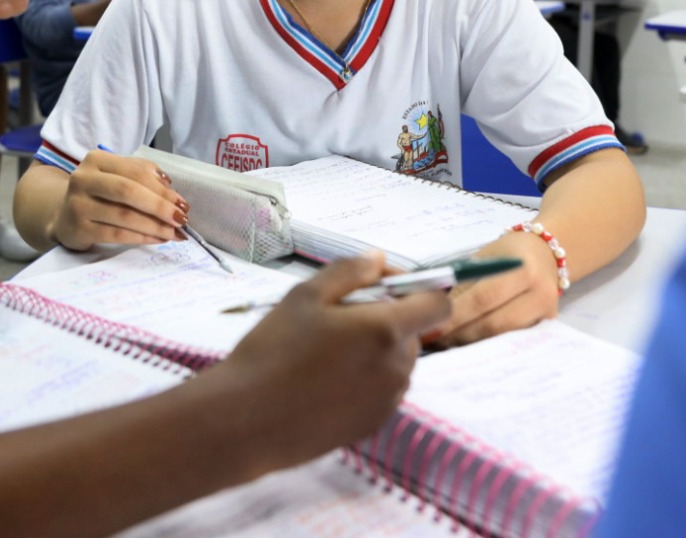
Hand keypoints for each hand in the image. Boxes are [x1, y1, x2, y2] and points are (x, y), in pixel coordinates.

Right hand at [50, 150, 188, 249]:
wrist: (63, 216)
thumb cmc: (98, 194)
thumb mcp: (116, 176)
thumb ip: (141, 174)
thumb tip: (169, 186)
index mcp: (96, 160)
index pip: (135, 172)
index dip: (162, 189)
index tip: (183, 203)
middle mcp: (83, 179)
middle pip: (129, 192)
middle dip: (160, 206)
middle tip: (181, 219)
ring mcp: (78, 204)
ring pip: (124, 215)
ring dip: (155, 226)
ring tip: (175, 233)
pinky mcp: (79, 228)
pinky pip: (117, 234)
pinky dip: (142, 237)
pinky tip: (157, 239)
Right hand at [215, 254, 449, 469]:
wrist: (247, 420)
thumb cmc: (274, 351)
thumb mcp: (305, 296)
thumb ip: (349, 272)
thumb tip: (379, 260)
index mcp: (386, 330)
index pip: (438, 304)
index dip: (415, 288)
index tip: (378, 287)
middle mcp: (397, 367)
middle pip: (412, 332)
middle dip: (385, 318)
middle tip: (337, 317)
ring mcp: (387, 401)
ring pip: (396, 362)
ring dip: (375, 350)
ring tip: (326, 351)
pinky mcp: (372, 425)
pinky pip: (382, 391)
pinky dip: (365, 380)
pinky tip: (324, 382)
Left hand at [425, 232, 559, 347]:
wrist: (545, 253)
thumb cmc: (508, 252)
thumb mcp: (484, 258)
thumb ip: (463, 284)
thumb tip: (437, 312)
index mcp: (522, 268)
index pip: (483, 298)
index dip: (456, 317)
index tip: (432, 329)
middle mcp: (539, 292)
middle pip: (494, 323)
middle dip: (460, 334)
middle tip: (436, 340)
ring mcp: (546, 312)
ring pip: (502, 336)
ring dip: (472, 342)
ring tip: (448, 343)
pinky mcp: (547, 326)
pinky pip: (512, 339)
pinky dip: (488, 343)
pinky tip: (470, 343)